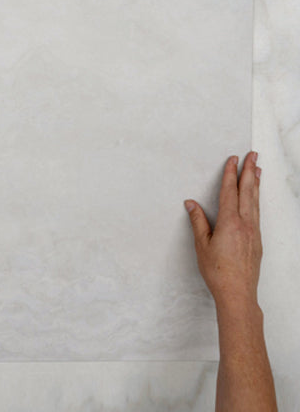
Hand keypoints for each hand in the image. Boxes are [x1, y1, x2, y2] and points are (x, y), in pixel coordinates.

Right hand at [185, 151, 262, 310]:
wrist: (238, 293)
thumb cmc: (217, 272)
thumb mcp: (201, 245)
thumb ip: (198, 221)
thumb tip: (191, 203)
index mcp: (230, 223)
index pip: (230, 192)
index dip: (230, 174)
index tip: (232, 160)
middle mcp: (246, 224)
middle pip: (248, 192)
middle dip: (249, 171)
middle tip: (253, 155)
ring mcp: (254, 232)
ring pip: (255, 201)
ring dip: (256, 183)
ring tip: (257, 170)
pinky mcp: (257, 240)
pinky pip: (258, 212)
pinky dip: (257, 199)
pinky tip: (256, 197)